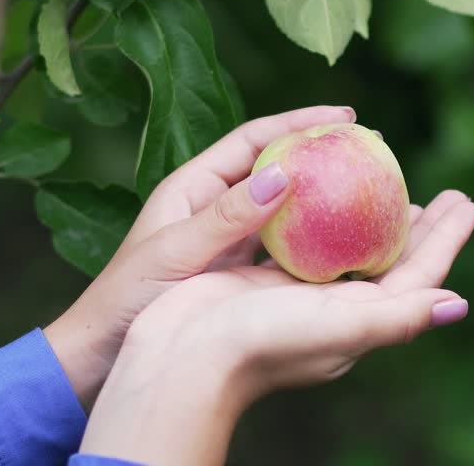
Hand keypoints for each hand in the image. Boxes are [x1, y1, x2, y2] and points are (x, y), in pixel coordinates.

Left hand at [44, 105, 358, 406]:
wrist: (104, 355)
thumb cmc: (127, 300)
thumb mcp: (175, 253)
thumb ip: (227, 217)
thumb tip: (283, 174)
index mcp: (194, 187)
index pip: (254, 140)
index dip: (299, 123)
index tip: (344, 117)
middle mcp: (215, 208)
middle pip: (277, 169)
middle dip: (320, 156)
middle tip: (368, 149)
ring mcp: (230, 242)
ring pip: (286, 212)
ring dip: (324, 202)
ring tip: (369, 193)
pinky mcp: (239, 276)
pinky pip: (285, 253)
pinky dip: (316, 247)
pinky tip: (349, 249)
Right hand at [78, 190, 473, 465]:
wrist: (183, 358)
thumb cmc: (266, 343)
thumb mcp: (342, 327)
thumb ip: (401, 316)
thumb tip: (459, 305)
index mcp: (360, 322)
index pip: (419, 275)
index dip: (447, 240)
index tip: (470, 200)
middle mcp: (336, 310)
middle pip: (393, 260)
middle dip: (421, 227)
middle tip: (446, 191)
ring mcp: (300, 295)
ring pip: (351, 248)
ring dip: (377, 219)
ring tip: (397, 188)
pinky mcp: (264, 279)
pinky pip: (308, 240)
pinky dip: (327, 216)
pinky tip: (326, 190)